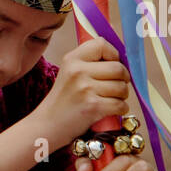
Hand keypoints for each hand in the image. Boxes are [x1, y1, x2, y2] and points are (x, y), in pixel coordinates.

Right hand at [34, 38, 129, 153]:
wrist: (47, 126)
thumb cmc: (62, 101)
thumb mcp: (69, 74)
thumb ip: (89, 63)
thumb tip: (119, 59)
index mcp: (71, 59)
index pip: (101, 44)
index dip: (113, 55)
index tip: (111, 65)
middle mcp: (77, 71)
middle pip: (118, 68)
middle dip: (123, 79)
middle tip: (114, 87)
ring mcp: (85, 89)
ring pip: (122, 87)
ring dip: (122, 96)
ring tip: (110, 100)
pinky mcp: (92, 106)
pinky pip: (120, 104)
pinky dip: (121, 109)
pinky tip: (111, 111)